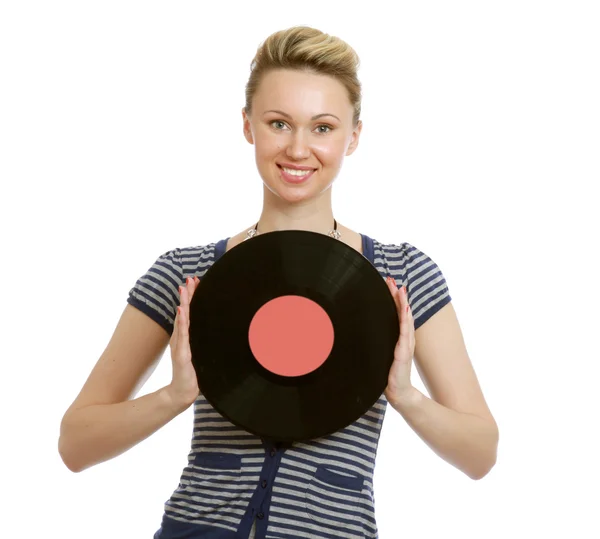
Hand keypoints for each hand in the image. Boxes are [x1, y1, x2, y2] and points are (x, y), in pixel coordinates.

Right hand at [166, 276, 200, 409]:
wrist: (184, 391)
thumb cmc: (194, 372)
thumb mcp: (201, 352)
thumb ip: (202, 340)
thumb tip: (216, 327)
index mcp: (187, 336)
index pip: (191, 312)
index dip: (192, 297)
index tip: (195, 282)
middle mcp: (182, 337)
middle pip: (185, 312)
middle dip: (187, 294)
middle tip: (190, 279)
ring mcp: (181, 345)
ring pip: (183, 320)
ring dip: (184, 303)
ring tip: (184, 289)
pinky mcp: (182, 354)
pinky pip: (182, 336)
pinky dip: (182, 322)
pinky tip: (182, 311)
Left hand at [384, 276, 415, 405]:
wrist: (398, 391)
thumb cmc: (387, 372)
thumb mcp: (380, 351)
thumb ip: (377, 340)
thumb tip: (360, 328)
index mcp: (398, 337)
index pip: (396, 313)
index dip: (393, 298)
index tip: (388, 283)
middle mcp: (404, 338)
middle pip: (402, 312)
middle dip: (397, 295)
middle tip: (391, 279)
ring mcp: (406, 344)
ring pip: (406, 319)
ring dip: (403, 303)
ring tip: (400, 290)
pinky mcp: (404, 353)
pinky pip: (406, 334)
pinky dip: (406, 321)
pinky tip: (406, 310)